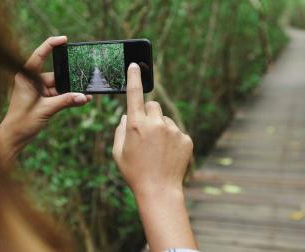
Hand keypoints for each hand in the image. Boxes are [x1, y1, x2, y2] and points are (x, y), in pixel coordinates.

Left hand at [0, 36, 91, 166]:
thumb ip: (66, 102)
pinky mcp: (43, 99)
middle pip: (55, 75)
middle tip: (84, 79)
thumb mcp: (46, 110)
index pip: (39, 55)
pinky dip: (68, 98)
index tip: (64, 39)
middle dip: (70, 79)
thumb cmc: (22, 122)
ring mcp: (38, 90)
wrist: (14, 138)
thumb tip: (84, 97)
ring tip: (86, 95)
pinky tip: (81, 100)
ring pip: (60, 86)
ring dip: (71, 91)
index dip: (51, 45)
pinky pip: (59, 95)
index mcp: (26, 77)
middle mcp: (32, 81)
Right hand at [112, 63, 196, 250]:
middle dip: (149, 114)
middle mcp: (156, 123)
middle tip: (146, 132)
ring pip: (165, 120)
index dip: (134, 77)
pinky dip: (172, 140)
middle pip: (153, 106)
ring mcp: (173, 130)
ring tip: (158, 150)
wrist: (159, 190)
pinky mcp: (186, 138)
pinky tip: (168, 155)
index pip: (134, 94)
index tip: (135, 65)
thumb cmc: (134, 172)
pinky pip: (177, 132)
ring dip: (161, 128)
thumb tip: (127, 115)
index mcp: (136, 125)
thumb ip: (121, 130)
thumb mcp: (119, 152)